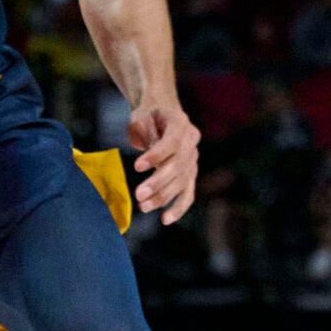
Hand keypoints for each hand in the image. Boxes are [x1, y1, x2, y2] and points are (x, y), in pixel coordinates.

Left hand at [127, 98, 200, 224]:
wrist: (161, 111)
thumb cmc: (147, 114)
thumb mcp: (141, 116)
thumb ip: (145, 134)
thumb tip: (147, 160)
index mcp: (181, 123)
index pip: (172, 142)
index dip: (156, 155)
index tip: (137, 167)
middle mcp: (192, 142)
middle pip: (179, 166)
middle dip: (159, 182)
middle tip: (139, 195)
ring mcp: (193, 158)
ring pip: (183, 181)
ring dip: (164, 197)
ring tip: (143, 206)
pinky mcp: (189, 173)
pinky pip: (188, 192)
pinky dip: (178, 207)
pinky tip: (166, 219)